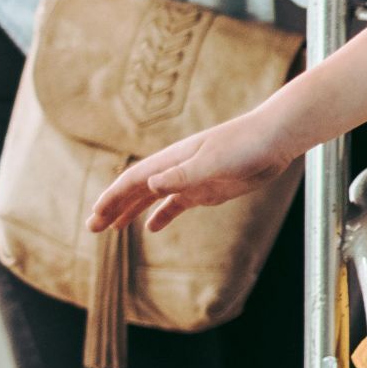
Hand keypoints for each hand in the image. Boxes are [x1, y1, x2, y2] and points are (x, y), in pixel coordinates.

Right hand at [88, 111, 297, 237]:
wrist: (275, 139)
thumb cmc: (245, 144)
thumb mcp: (212, 161)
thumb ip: (182, 175)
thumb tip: (151, 184)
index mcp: (173, 159)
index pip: (133, 180)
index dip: (112, 197)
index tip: (94, 215)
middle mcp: (177, 169)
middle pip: (137, 190)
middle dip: (113, 208)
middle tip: (92, 228)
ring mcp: (192, 179)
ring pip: (153, 198)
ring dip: (132, 211)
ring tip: (112, 228)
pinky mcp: (208, 189)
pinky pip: (177, 204)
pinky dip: (162, 215)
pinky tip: (152, 227)